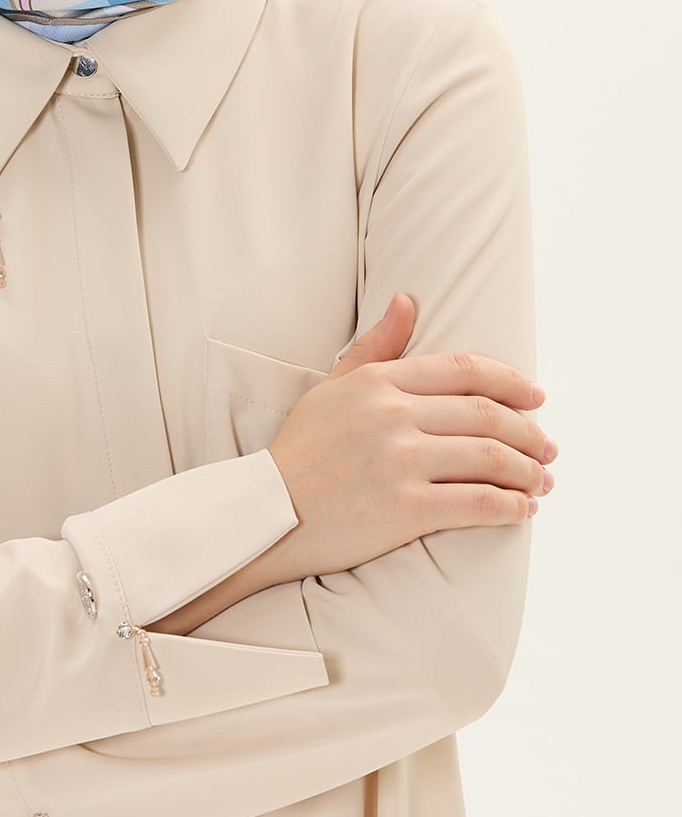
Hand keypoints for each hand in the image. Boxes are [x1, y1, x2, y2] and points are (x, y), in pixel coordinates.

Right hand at [258, 292, 556, 582]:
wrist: (267, 515)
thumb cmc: (301, 452)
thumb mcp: (331, 388)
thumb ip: (374, 347)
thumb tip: (406, 301)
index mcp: (378, 382)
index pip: (464, 370)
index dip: (511, 382)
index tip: (537, 398)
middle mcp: (392, 415)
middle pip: (486, 415)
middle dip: (529, 433)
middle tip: (548, 449)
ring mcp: (399, 461)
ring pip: (491, 458)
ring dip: (528, 472)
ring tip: (540, 482)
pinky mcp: (405, 509)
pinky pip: (478, 503)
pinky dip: (510, 506)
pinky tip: (522, 510)